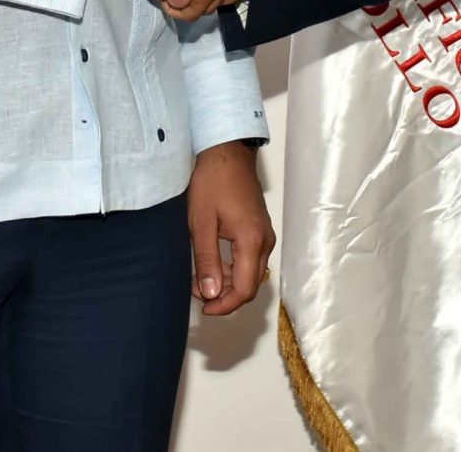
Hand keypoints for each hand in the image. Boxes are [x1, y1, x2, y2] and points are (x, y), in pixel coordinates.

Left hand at [186, 140, 275, 315]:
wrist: (227, 152)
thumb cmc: (212, 183)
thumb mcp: (201, 223)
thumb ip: (207, 261)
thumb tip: (210, 294)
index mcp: (252, 242)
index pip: (244, 290)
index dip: (225, 306)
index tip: (203, 308)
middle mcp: (265, 241)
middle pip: (250, 285)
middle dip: (224, 296)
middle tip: (196, 291)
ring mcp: (264, 235)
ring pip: (250, 273)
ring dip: (227, 282)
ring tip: (199, 277)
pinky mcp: (259, 229)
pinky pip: (250, 259)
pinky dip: (232, 268)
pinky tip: (211, 262)